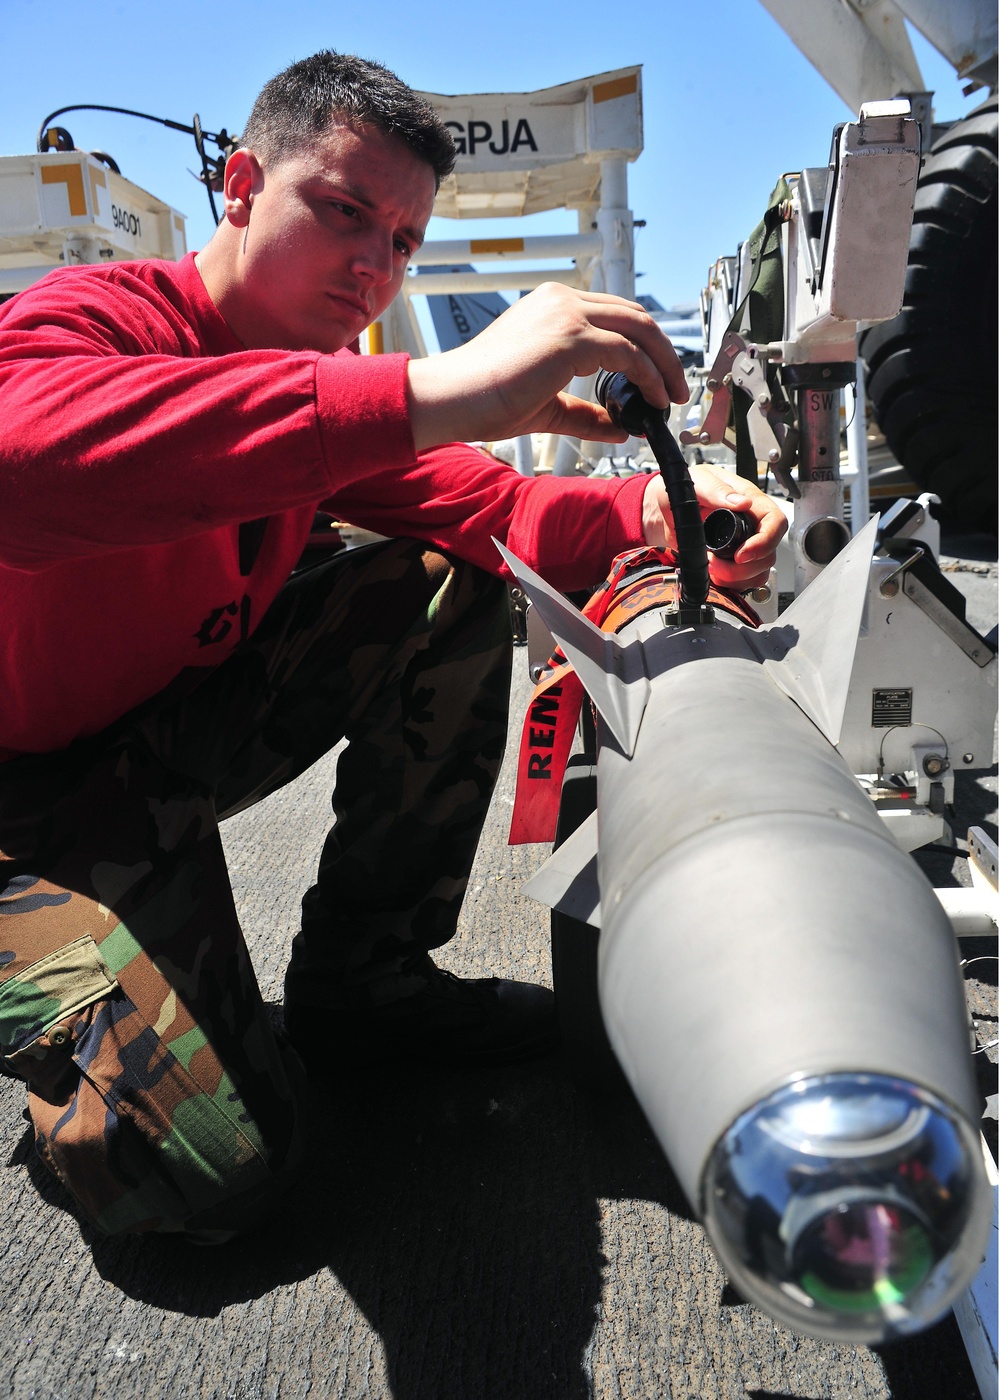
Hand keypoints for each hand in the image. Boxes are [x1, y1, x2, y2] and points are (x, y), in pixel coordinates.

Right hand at [406, 282, 687, 451]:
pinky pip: (629, 353)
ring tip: (671, 397)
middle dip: (663, 352)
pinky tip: (653, 401)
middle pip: (636, 316)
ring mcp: (567, 314)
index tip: (657, 376)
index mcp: (552, 306)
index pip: (614, 315)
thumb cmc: (485, 399)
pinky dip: (649, 377)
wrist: (454, 397)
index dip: (643, 345)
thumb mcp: (548, 406)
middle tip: (675, 387)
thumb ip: (585, 412)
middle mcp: (562, 300)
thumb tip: (622, 427)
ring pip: (640, 330)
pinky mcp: (572, 337)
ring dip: (664, 365)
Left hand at [642, 463, 786, 589]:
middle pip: (769, 552)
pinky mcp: (732, 562)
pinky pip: (745, 580)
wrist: (664, 510)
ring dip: (736, 576)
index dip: (764, 542)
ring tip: (711, 565)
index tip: (742, 554)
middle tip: (716, 561)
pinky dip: (731, 583)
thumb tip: (742, 502)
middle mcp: (751, 525)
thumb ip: (718, 491)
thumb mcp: (698, 482)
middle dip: (744, 566)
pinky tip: (714, 574)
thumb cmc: (683, 490)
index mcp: (750, 501)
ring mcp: (743, 545)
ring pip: (759, 570)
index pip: (775, 523)